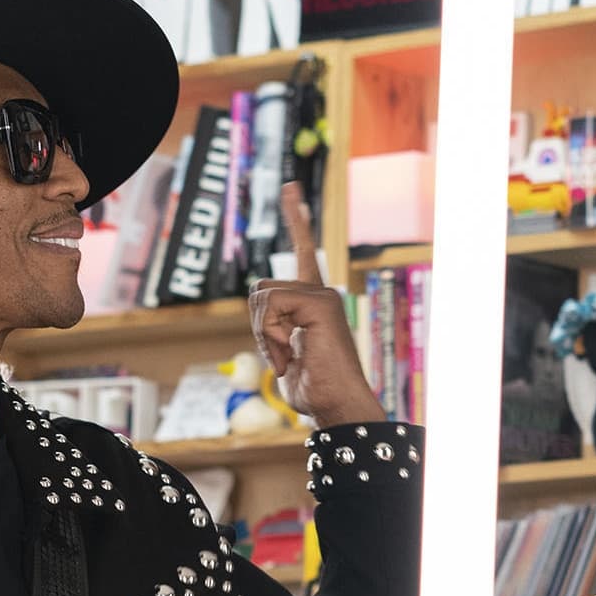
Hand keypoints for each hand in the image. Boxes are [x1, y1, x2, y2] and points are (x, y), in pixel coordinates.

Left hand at [249, 182, 384, 428]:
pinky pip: (271, 309)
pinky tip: (291, 357)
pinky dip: (271, 338)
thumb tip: (260, 300)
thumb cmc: (313, 388)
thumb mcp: (283, 355)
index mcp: (314, 301)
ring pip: (261, 298)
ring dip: (265, 336)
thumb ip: (272, 327)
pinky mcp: (320, 304)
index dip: (296, 219)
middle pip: (259, 290)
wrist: (337, 407)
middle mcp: (321, 293)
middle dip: (258, 328)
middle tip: (281, 356)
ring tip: (289, 358)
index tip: (290, 188)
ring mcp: (323, 296)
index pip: (302, 253)